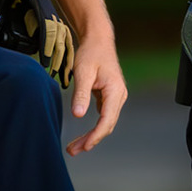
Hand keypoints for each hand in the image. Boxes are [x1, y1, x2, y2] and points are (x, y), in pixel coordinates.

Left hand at [63, 34, 126, 155]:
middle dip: (91, 140)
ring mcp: (115, 97)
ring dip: (92, 136)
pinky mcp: (109, 97)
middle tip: (73, 150)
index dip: (96, 136)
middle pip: (107, 125)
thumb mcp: (83, 72)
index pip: (107, 120)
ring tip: (75, 146)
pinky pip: (103, 116)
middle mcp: (118, 96)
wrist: (98, 40)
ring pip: (106, 122)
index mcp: (115, 91)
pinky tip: (83, 134)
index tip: (84, 146)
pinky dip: (94, 127)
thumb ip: (81, 94)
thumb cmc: (91, 53)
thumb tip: (78, 116)